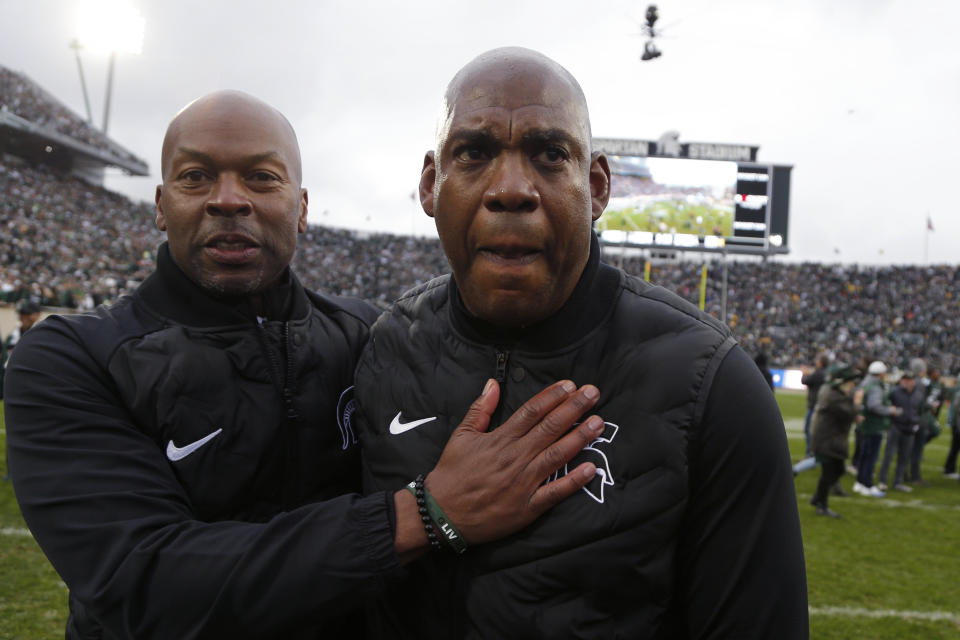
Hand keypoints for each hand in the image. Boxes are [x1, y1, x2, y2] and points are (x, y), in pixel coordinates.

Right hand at [425, 379, 602, 544]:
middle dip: (573, 409)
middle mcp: (515, 457)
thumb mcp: (461, 436)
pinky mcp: (527, 507)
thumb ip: (480, 409)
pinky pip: (554, 492)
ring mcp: (523, 483)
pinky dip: (573, 481)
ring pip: (556, 456)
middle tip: (593, 393)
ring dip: (579, 438)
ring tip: (598, 423)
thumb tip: (493, 383)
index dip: (552, 396)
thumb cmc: (452, 474)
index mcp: (500, 439)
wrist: (441, 514)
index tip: (570, 385)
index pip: (531, 411)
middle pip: (549, 428)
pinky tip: (591, 468)